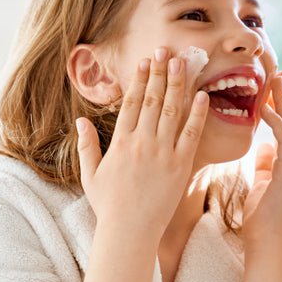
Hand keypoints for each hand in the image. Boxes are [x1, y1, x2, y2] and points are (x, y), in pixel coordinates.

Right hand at [76, 48, 208, 236]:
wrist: (130, 232)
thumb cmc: (109, 206)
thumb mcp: (90, 175)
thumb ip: (86, 146)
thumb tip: (79, 121)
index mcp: (120, 142)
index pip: (132, 102)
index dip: (140, 79)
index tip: (146, 61)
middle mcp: (142, 142)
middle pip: (153, 99)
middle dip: (160, 72)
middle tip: (166, 50)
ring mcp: (163, 152)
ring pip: (172, 110)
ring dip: (178, 84)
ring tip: (183, 62)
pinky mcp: (181, 165)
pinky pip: (191, 133)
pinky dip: (197, 113)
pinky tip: (202, 95)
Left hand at [240, 73, 281, 250]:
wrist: (267, 244)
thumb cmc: (262, 220)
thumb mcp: (260, 186)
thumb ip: (264, 166)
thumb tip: (264, 148)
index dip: (280, 107)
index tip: (273, 87)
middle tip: (278, 74)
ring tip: (274, 83)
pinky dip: (277, 123)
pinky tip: (266, 110)